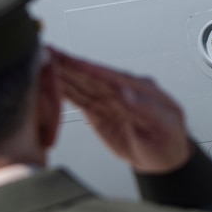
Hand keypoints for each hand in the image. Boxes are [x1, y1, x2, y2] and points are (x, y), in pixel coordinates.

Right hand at [50, 48, 191, 173]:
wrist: (165, 158)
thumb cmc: (169, 140)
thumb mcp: (164, 125)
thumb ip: (144, 108)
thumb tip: (125, 92)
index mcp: (138, 88)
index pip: (109, 76)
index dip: (89, 69)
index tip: (72, 61)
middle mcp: (121, 90)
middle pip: (91, 76)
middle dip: (69, 65)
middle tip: (48, 52)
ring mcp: (108, 100)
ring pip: (81, 85)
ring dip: (62, 74)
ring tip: (42, 62)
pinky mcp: (99, 112)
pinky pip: (80, 100)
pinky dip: (64, 91)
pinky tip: (50, 82)